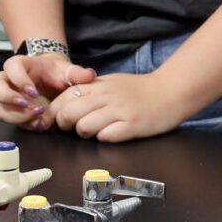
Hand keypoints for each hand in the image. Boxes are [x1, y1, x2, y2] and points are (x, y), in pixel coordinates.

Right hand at [0, 53, 97, 130]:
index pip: (11, 67)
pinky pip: (7, 118)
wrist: (52, 83)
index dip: (19, 79)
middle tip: (27, 105)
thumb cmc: (56, 74)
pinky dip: (21, 123)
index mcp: (20, 65)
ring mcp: (6, 96)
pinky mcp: (10, 110)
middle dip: (7, 97)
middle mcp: (8, 79)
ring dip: (15, 114)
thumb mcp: (67, 71)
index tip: (34, 91)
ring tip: (37, 118)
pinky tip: (37, 125)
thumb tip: (89, 75)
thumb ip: (77, 73)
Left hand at [51, 71, 182, 141]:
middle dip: (64, 124)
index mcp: (98, 85)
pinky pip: (106, 136)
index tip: (50, 121)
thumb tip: (65, 104)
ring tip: (93, 131)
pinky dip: (104, 138)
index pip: (65, 96)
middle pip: (69, 112)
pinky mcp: (132, 125)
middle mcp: (106, 96)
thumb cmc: (139, 90)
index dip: (53, 111)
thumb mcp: (111, 84)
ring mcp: (119, 111)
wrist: (170, 91)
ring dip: (84, 133)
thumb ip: (90, 91)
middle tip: (70, 128)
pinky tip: (110, 134)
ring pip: (84, 126)